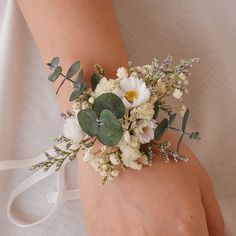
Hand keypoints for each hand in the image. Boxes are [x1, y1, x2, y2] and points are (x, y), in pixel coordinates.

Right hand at [77, 130, 223, 235]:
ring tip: (139, 205)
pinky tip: (123, 208)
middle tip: (160, 209)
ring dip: (145, 229)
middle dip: (170, 229)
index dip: (195, 232)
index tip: (186, 224)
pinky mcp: (101, 234)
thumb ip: (212, 214)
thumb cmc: (151, 148)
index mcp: (183, 226)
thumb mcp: (195, 173)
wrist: (110, 139)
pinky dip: (124, 229)